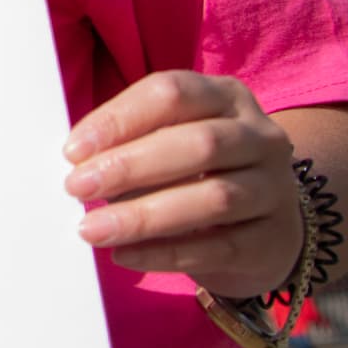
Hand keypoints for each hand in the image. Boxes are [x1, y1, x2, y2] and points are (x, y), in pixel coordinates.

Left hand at [65, 70, 299, 297]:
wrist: (263, 232)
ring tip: (93, 230)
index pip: (173, 93)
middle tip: (77, 187)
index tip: (73, 150)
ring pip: (214, 197)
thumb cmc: (194, 176)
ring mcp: (274, 188)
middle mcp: (260, 137)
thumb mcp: (164, 147)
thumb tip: (75, 167)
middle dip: (130, 165)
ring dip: (144, 215)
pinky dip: (166, 252)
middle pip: (199, 144)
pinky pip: (219, 247)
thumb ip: (125, 147)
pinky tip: (125, 255)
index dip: (120, 119)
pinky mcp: (272, 240)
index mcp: (226, 98)